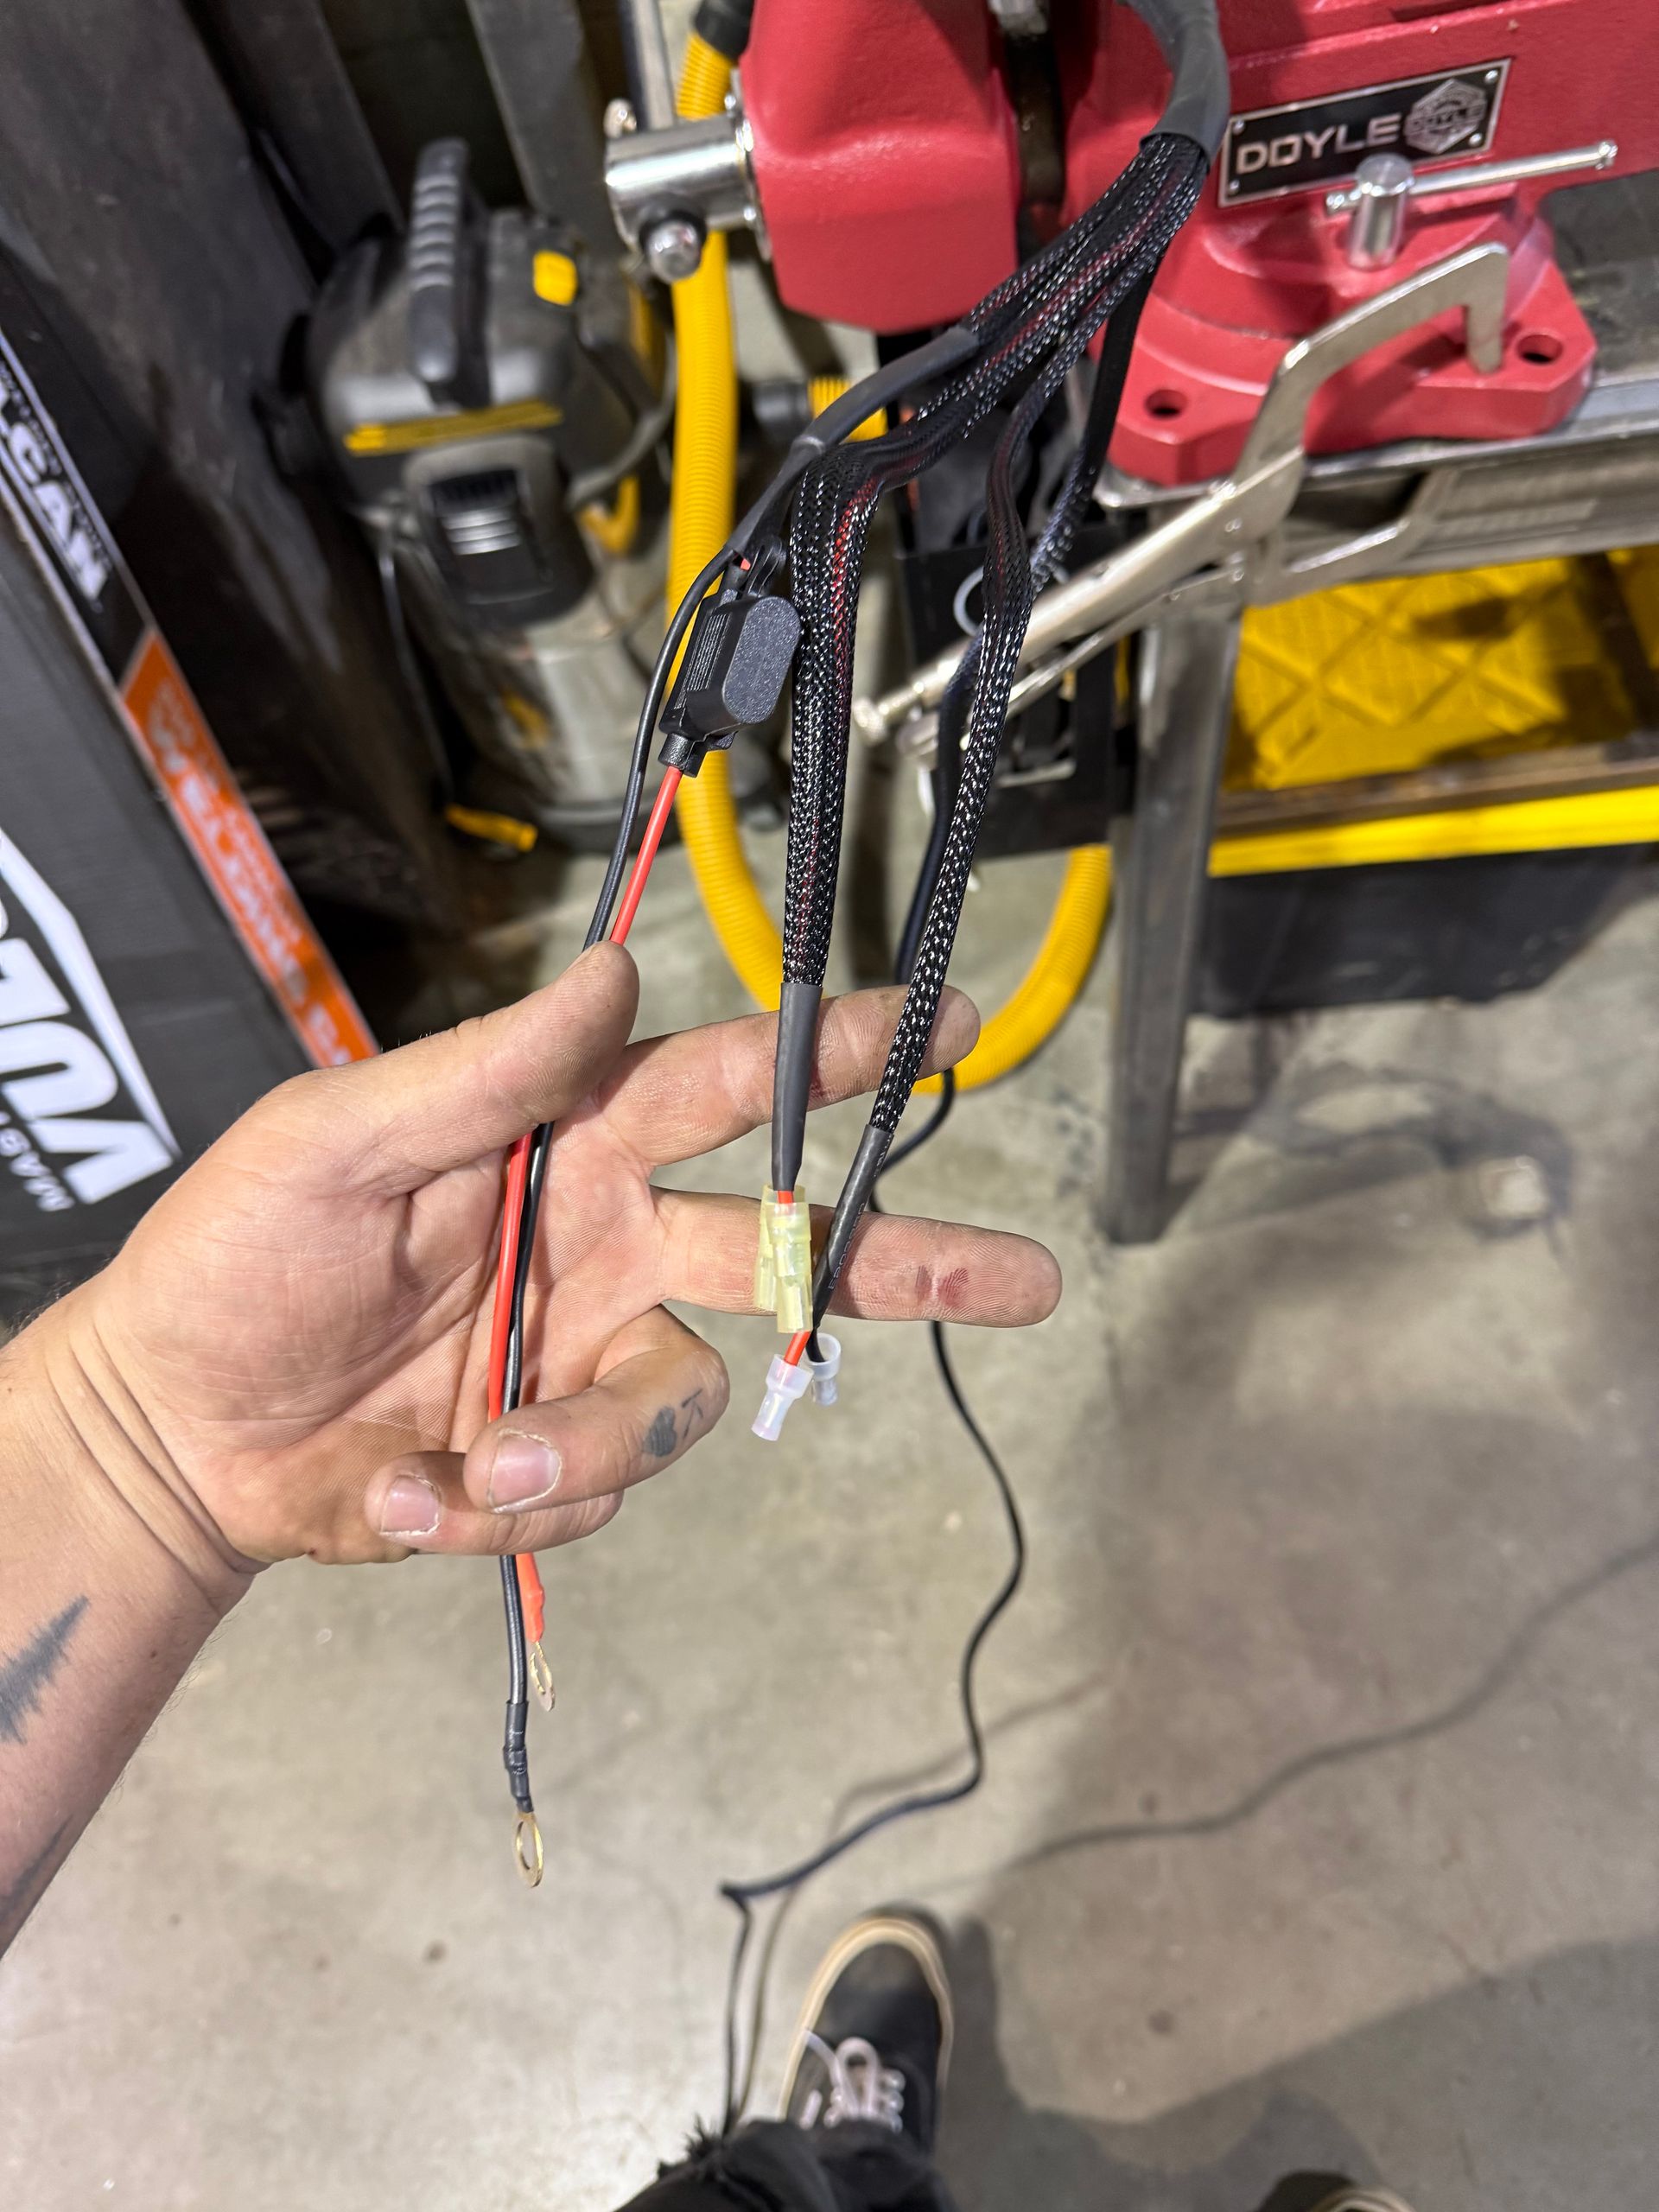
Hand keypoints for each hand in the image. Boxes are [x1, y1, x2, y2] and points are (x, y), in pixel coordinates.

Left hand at [43, 945, 1057, 1583]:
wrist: (171, 1421)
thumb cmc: (242, 1249)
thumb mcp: (340, 1139)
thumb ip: (485, 1069)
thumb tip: (612, 965)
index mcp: (572, 1144)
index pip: (728, 1085)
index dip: (835, 1052)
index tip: (943, 1022)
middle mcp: (611, 1248)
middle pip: (795, 1254)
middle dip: (913, 1262)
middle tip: (1027, 1278)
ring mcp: (586, 1362)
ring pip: (681, 1406)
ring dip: (581, 1444)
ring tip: (466, 1463)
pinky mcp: (548, 1467)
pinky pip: (587, 1497)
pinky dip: (495, 1504)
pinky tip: (400, 1487)